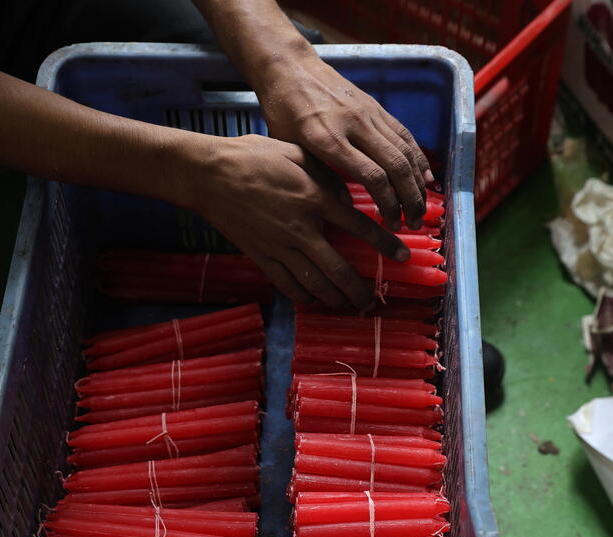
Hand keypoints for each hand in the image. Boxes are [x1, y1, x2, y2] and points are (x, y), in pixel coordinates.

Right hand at [189, 134, 409, 308]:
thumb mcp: (298, 154)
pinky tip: (315, 301)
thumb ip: (327, 176)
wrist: (210, 175)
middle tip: (373, 300)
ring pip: (316, 282)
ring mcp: (280, 246)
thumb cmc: (254, 157)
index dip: (384, 244)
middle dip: (360, 288)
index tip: (402, 256)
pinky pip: (287, 284)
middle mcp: (302, 228)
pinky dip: (304, 296)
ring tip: (350, 306)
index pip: (359, 227)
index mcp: (315, 198)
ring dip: (336, 298)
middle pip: (340, 268)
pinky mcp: (261, 256)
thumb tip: (347, 201)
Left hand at [257, 55, 433, 230]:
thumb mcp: (288, 149)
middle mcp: (355, 125)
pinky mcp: (376, 107)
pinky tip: (425, 177)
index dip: (389, 203)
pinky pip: (404, 135)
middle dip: (409, 199)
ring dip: (417, 183)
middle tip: (412, 223)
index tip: (392, 224)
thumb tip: (348, 206)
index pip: (373, 175)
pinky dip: (418, 158)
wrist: (290, 67)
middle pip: (396, 165)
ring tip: (419, 208)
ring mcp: (369, 114)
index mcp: (328, 139)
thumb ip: (318, 175)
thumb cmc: (281, 113)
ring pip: (405, 151)